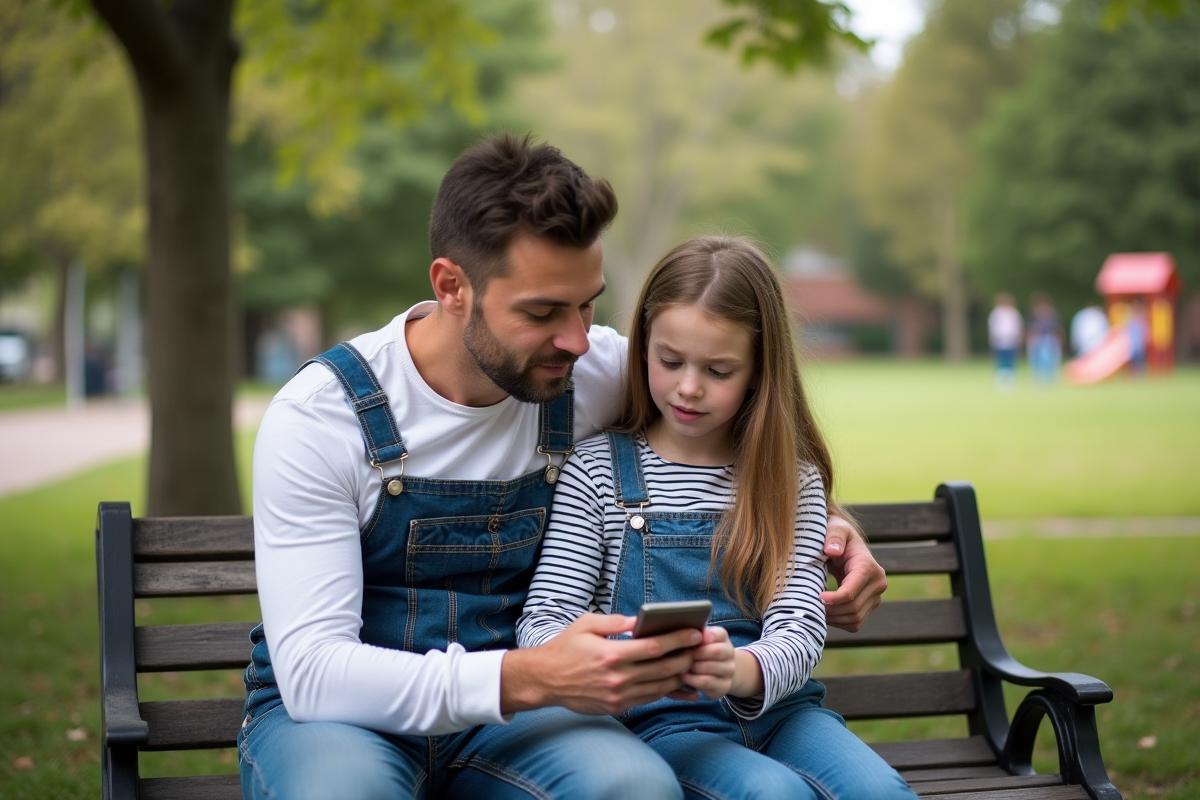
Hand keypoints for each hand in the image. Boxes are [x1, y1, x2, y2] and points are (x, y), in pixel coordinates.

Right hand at [501, 613, 700, 715]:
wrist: (545, 680)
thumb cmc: (565, 648)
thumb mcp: (586, 624)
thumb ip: (615, 622)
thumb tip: (641, 620)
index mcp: (611, 654)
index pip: (654, 647)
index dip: (678, 640)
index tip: (694, 633)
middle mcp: (617, 677)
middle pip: (662, 669)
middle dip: (686, 657)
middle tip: (701, 648)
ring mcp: (617, 696)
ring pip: (659, 687)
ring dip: (679, 676)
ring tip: (692, 664)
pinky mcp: (616, 707)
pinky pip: (647, 699)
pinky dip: (665, 691)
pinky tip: (676, 683)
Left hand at [675, 626, 735, 699]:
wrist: (717, 673)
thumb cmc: (699, 652)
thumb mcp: (696, 641)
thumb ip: (692, 636)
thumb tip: (680, 635)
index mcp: (722, 637)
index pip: (718, 634)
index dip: (703, 637)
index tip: (688, 638)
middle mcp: (730, 653)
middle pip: (716, 651)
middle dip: (695, 653)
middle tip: (681, 655)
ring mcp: (729, 671)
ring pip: (709, 667)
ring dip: (692, 667)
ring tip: (679, 666)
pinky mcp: (724, 686)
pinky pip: (706, 682)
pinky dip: (691, 679)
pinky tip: (683, 676)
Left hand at [819, 513, 886, 632]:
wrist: (844, 544)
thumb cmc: (836, 534)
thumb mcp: (834, 528)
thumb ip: (833, 536)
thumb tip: (832, 551)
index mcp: (868, 566)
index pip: (851, 591)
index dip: (833, 599)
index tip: (816, 597)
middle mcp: (878, 583)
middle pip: (853, 608)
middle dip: (830, 610)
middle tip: (810, 605)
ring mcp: (876, 596)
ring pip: (855, 619)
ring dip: (834, 619)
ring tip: (815, 609)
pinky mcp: (870, 606)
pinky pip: (856, 624)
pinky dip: (839, 623)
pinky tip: (825, 613)